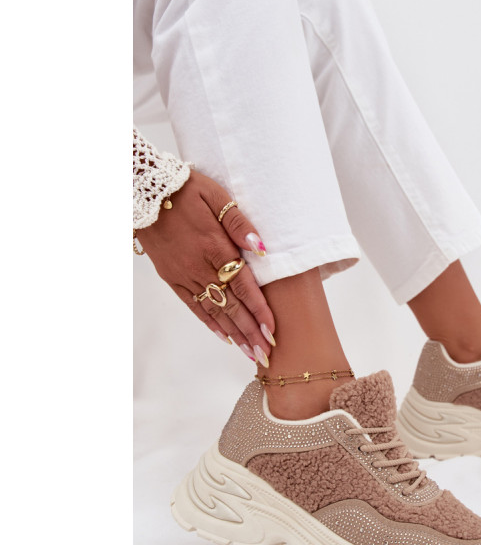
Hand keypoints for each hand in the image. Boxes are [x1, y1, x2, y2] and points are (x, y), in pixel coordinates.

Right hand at [136, 170, 274, 364]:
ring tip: (250, 352)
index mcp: (214, 247)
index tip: (273, 331)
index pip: (243, 286)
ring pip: (214, 310)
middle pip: (231, 306)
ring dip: (234, 333)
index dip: (259, 310)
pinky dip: (210, 322)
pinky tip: (224, 336)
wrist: (143, 192)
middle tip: (267, 354)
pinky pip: (193, 305)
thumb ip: (240, 224)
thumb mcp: (217, 196)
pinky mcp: (171, 278)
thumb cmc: (186, 190)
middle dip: (250, 332)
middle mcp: (199, 267)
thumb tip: (262, 248)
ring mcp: (184, 275)